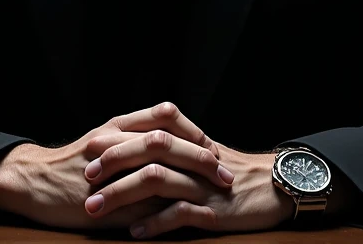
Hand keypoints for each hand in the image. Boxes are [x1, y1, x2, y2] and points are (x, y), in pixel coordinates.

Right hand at [0, 102, 224, 228]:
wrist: (33, 181)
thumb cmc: (73, 163)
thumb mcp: (104, 140)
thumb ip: (135, 139)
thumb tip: (177, 147)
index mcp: (117, 125)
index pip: (165, 115)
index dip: (193, 130)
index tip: (214, 146)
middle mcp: (114, 140)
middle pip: (166, 140)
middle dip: (200, 156)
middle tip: (224, 172)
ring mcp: (107, 169)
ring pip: (156, 169)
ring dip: (188, 181)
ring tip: (212, 192)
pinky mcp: (101, 198)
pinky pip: (139, 202)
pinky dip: (163, 209)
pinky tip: (183, 216)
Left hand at [87, 142, 293, 237]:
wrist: (276, 189)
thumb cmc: (232, 174)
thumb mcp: (200, 157)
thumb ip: (171, 152)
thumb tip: (129, 152)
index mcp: (189, 141)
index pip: (148, 130)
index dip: (117, 138)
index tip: (87, 149)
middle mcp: (193, 159)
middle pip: (148, 150)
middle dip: (113, 163)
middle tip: (86, 177)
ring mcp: (203, 184)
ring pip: (157, 180)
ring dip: (122, 194)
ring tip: (97, 208)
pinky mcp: (215, 210)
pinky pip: (180, 214)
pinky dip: (154, 223)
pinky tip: (134, 232)